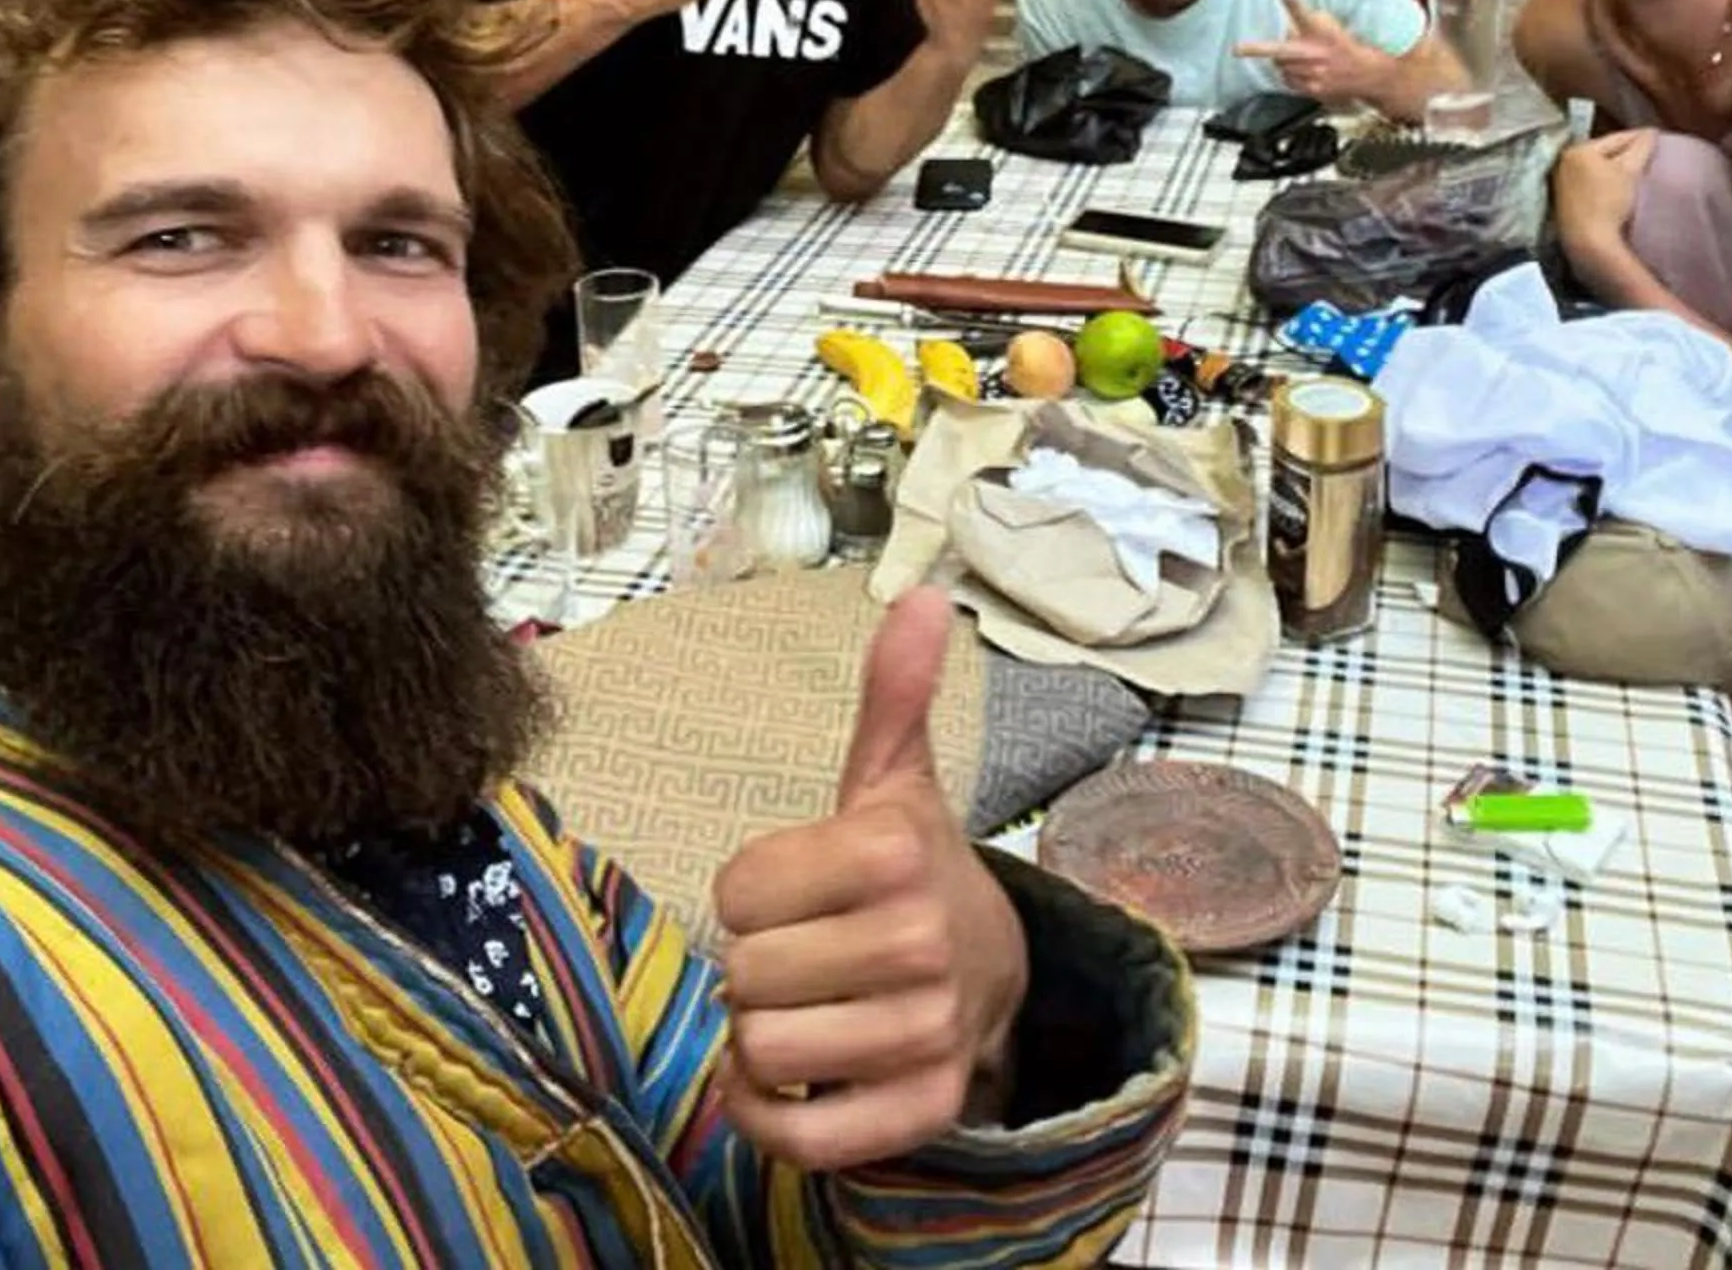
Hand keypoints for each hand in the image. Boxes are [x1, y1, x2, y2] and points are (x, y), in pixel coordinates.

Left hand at [712, 589, 1027, 1169]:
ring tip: (806, 1008)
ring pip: (764, 1052)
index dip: (748, 893)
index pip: (736, 890)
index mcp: (895, 853)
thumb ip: (892, 693)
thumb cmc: (912, 869)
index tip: (793, 890)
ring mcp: (926, 1035)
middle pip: (745, 975)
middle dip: (756, 967)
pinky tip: (788, 1078)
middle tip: (803, 953)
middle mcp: (920, 944)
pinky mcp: (921, 1112)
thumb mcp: (895, 779)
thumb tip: (923, 595)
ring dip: (761, 1039)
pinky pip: (799, 1136)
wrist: (995, 971)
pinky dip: (770, 1114)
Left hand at [1235, 0, 1392, 110]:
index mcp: (1321, 33)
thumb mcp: (1329, 26)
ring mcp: (1314, 73)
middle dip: (1257, 50)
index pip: (1305, 15)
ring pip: (1280, 67)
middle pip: (1280, 50)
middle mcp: (1316, 53)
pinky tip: (1303, 72)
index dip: (1294, 4)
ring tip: (1299, 59)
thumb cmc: (1344, 46)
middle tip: (1237, 49)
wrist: (1367, 75)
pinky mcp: (1313, 89)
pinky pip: (1288, 81)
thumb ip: (1306, 24)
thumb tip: (1286, 30)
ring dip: (1283, 62)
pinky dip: (1290, 76)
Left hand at [1552, 127, 1656, 272]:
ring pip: (1597, 168)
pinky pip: (1591, 184)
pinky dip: (1605, 182)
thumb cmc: (1609, 202)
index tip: (1657, 136)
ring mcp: (1562, 182)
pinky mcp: (1565, 202)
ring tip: (1638, 170)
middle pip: (1604, 152)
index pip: (1616, 138)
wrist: (1589, 243)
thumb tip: (1651, 133)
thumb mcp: (1629, 171)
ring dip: (1615, 168)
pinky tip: (1619, 188)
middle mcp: (1565, 162)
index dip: (1639, 137)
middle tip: (1650, 153)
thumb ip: (1641, 148)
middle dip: (1626, 152)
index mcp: (1578, 150)